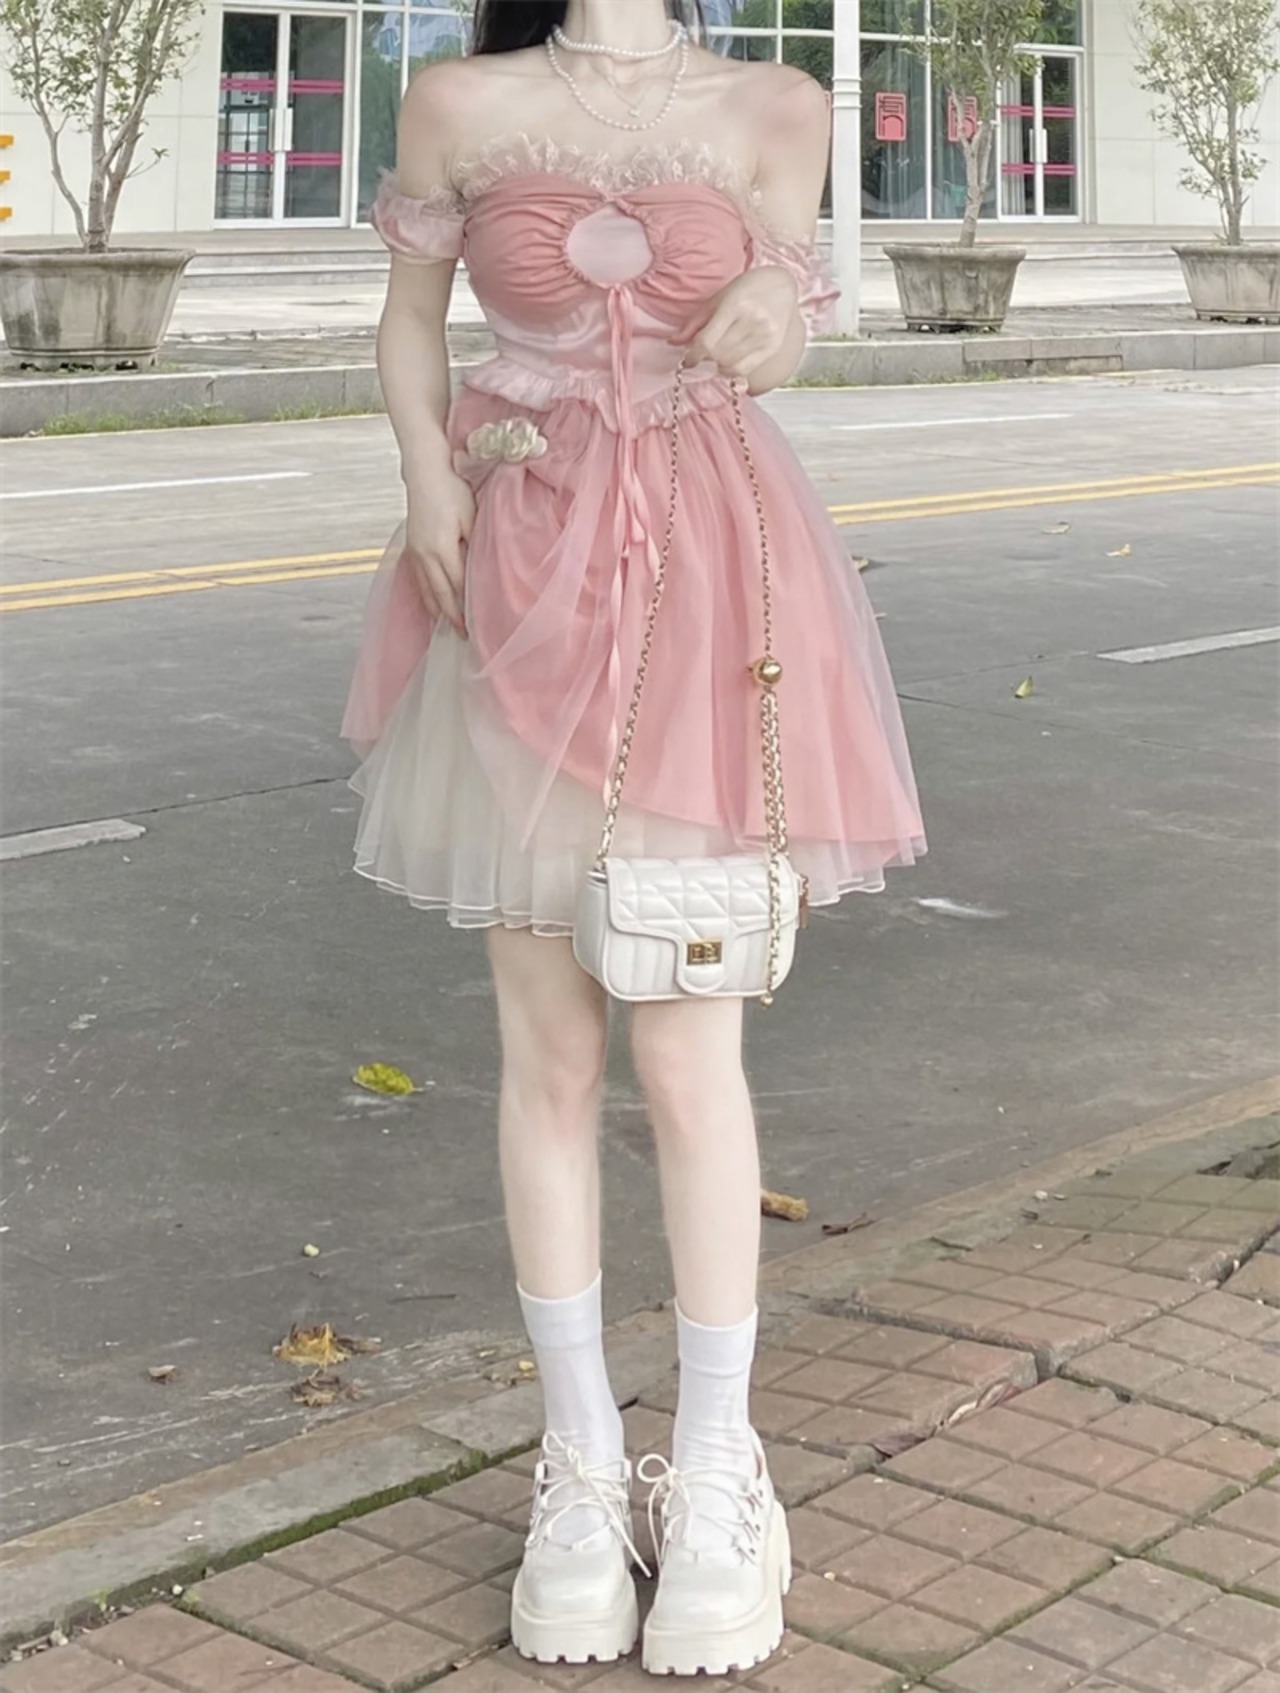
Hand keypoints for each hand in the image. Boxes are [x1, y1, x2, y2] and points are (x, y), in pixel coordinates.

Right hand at [403, 473, 474, 637]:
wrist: (425, 470)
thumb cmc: (453, 489)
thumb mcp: (472, 517)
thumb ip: (476, 546)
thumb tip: (482, 573)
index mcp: (442, 549)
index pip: (457, 588)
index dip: (466, 610)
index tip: (477, 628)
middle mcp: (425, 555)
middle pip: (440, 595)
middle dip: (452, 618)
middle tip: (464, 637)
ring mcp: (415, 552)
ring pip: (426, 590)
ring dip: (438, 610)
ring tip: (449, 627)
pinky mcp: (411, 547)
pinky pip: (419, 580)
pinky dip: (428, 596)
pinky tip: (434, 605)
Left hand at [669, 266, 799, 381]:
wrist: (782, 286)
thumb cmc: (747, 289)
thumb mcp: (717, 299)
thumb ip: (694, 323)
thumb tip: (672, 342)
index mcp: (735, 305)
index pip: (707, 342)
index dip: (692, 356)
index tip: (687, 360)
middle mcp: (752, 322)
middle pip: (718, 355)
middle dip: (705, 358)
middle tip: (702, 353)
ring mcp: (764, 336)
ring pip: (730, 365)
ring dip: (717, 364)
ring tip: (716, 354)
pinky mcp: (772, 347)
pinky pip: (745, 370)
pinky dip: (731, 370)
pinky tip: (728, 361)